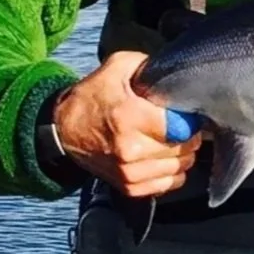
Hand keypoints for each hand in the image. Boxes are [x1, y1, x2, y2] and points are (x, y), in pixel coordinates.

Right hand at [51, 51, 202, 197]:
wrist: (64, 130)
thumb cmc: (93, 97)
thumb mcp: (118, 67)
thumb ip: (150, 65)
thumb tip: (178, 72)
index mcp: (128, 116)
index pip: (181, 127)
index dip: (189, 119)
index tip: (185, 114)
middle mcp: (129, 149)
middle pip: (183, 149)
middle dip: (187, 136)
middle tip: (177, 126)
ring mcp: (128, 172)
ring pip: (179, 168)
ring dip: (180, 155)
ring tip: (168, 141)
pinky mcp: (128, 187)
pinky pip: (168, 184)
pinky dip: (170, 172)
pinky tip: (161, 157)